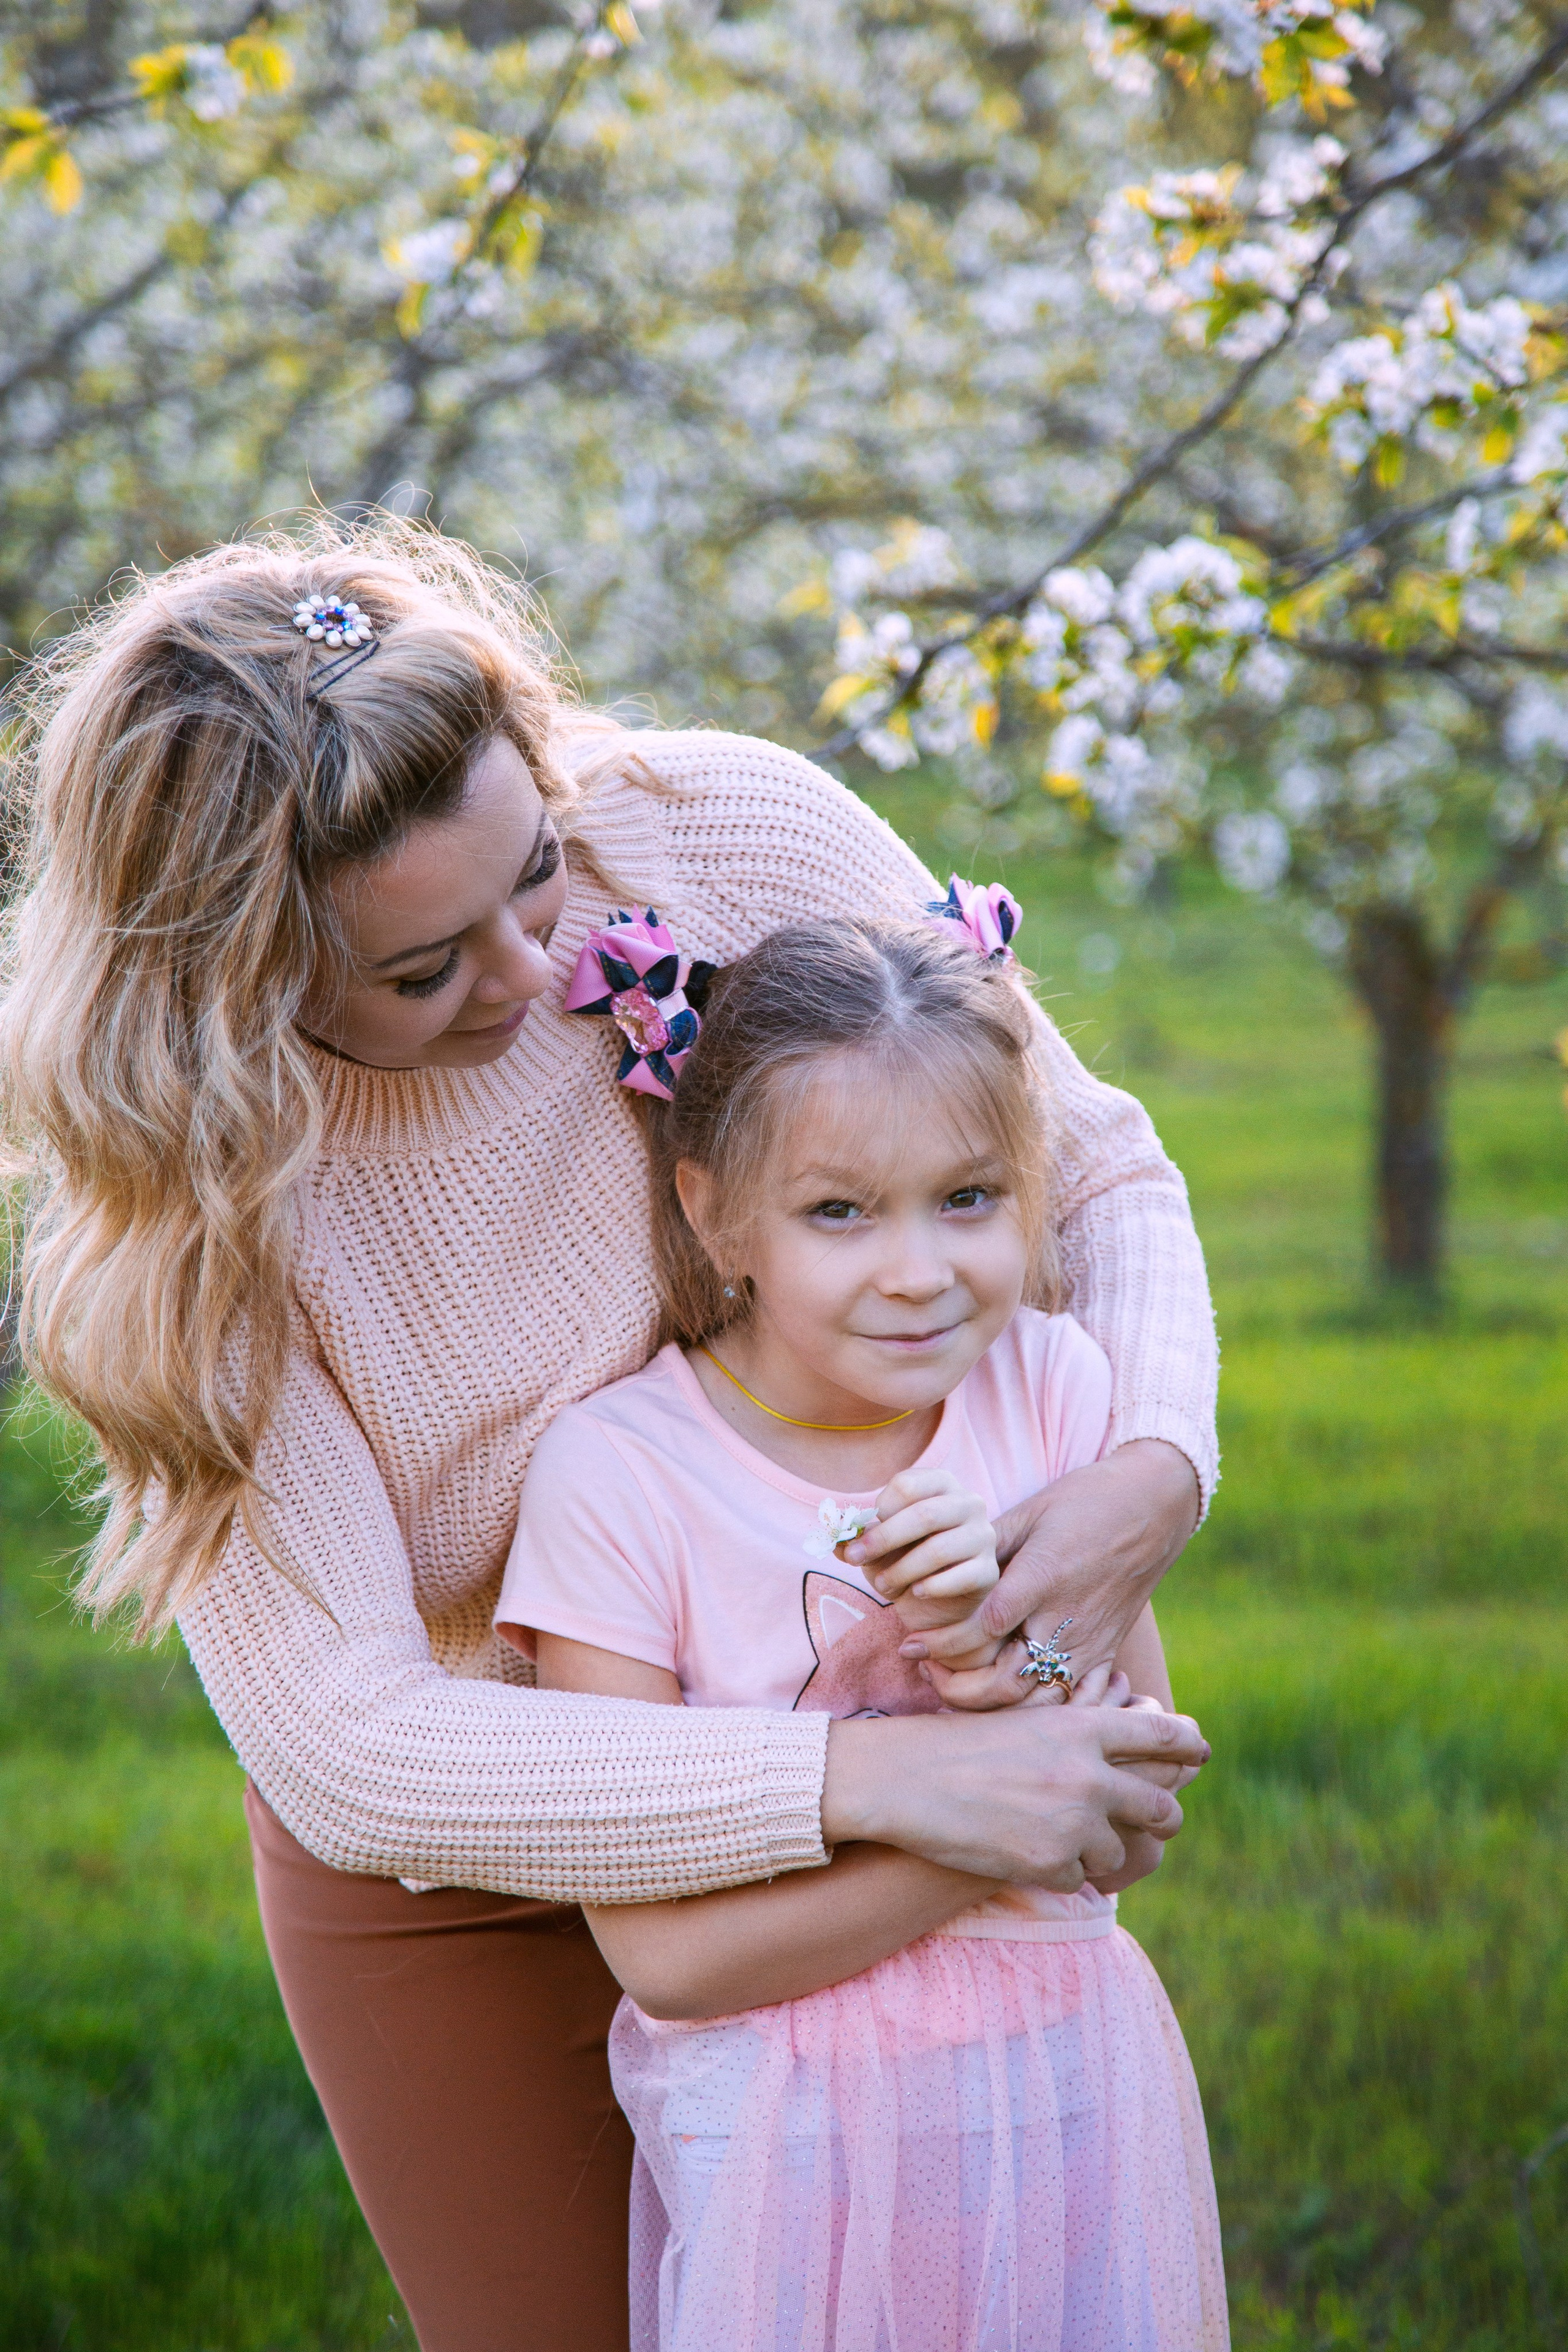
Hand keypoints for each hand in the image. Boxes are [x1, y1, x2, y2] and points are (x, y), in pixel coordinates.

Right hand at [820, 1702, 1208, 1888]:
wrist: (902, 1778)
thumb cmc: (958, 1745)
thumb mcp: (1028, 1723)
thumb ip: (1080, 1737)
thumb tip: (1129, 1754)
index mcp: (1083, 1727)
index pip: (1163, 1732)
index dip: (1188, 1744)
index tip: (1198, 1753)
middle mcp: (1089, 1772)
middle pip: (1162, 1807)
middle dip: (1160, 1820)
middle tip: (1147, 1825)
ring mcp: (1073, 1821)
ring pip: (1118, 1853)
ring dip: (1094, 1852)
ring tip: (1048, 1835)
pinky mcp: (1051, 1863)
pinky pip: (1078, 1880)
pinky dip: (1058, 1873)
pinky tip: (1021, 1852)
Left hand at [845, 1467, 998, 1622]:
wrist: (933, 1601)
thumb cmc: (902, 1561)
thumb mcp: (875, 1548)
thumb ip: (856, 1539)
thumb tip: (836, 1540)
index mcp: (941, 1484)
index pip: (907, 1485)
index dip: (878, 1512)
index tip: (858, 1536)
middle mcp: (969, 1503)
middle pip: (924, 1514)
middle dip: (883, 1540)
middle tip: (855, 1560)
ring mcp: (983, 1537)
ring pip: (938, 1549)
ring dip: (901, 1570)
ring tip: (882, 1585)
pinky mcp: (988, 1571)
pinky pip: (959, 1577)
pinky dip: (930, 1587)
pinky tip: (915, 1592)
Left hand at [901, 1440, 1199, 1711]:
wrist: (1152, 1504)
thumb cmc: (1084, 1500)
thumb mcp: (1029, 1513)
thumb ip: (985, 1546)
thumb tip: (935, 1567)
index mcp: (1042, 1578)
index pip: (984, 1628)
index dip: (944, 1641)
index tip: (913, 1642)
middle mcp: (1066, 1618)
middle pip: (1008, 1680)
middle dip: (959, 1686)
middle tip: (929, 1670)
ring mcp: (1090, 1642)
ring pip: (1039, 1702)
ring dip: (994, 1706)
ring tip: (961, 1688)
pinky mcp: (1108, 1653)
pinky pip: (1078, 1702)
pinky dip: (1047, 1715)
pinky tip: (1014, 1705)